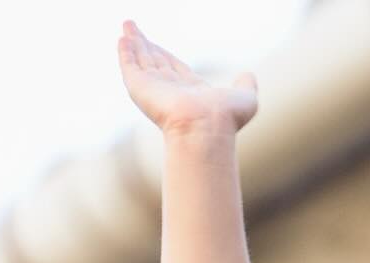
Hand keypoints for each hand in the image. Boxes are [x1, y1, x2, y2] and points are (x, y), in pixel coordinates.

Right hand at [118, 20, 256, 136]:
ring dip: (133, 44)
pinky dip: (125, 53)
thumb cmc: (226, 119)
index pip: (173, 68)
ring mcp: (154, 89)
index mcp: (190, 92)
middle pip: (155, 62)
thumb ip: (245, 85)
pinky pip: (130, 66)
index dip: (164, 55)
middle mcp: (170, 90)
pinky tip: (122, 39)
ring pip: (141, 61)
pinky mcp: (140, 87)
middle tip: (134, 30)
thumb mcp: (244, 98)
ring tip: (126, 27)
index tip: (156, 45)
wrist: (205, 128)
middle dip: (145, 46)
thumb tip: (248, 76)